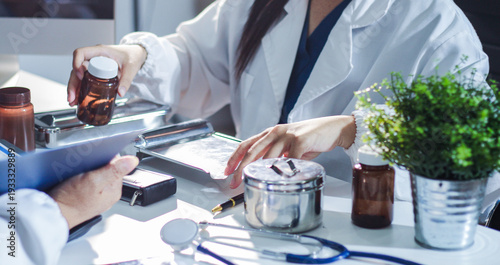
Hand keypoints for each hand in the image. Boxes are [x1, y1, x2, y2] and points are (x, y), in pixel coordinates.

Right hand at [48, 155, 138, 228]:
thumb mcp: (94, 181)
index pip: (118, 165)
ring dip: (89, 170)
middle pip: (108, 170)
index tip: (99, 156)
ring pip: (97, 175)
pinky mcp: (86, 197)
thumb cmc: (70, 201)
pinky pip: (88, 182)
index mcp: (114, 191)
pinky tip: (75, 178)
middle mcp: (108, 195)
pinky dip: (82, 177)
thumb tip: (133, 161)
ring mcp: (97, 197)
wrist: (53, 215)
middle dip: (98, 164)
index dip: (108, 157)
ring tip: (80, 172)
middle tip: (86, 166)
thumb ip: (114, 170)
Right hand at [67, 44, 146, 105]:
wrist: (136, 55)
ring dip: (74, 88)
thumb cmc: (132, 56)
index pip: (81, 53)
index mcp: (100, 51)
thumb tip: (120, 92)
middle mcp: (93, 57)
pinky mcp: (95, 73)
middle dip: (73, 83)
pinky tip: (78, 99)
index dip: (77, 63)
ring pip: (78, 76)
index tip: (80, 75)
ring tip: (72, 101)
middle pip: (76, 68)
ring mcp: (93, 65)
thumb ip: (126, 80)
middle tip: (72, 96)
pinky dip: (80, 89)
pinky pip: (84, 80)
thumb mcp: (131, 68)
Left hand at [225, 115, 355, 187]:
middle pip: (253, 150)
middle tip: (235, 182)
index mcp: (271, 132)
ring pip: (268, 156)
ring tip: (255, 183)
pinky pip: (290, 159)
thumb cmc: (310, 138)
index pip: (247, 144)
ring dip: (260, 172)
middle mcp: (276, 132)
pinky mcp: (301, 140)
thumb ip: (275, 154)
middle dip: (241, 168)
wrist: (332, 129)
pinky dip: (284, 171)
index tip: (228, 170)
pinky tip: (281, 179)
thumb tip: (261, 171)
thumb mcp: (288, 144)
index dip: (235, 157)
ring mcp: (288, 135)